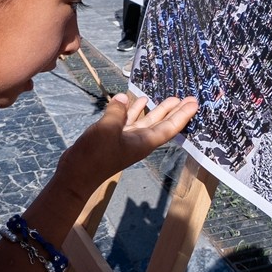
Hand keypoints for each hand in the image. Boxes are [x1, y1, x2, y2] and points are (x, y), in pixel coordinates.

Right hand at [58, 94, 198, 197]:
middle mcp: (139, 141)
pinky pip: (128, 121)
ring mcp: (126, 139)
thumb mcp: (107, 130)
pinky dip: (134, 110)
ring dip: (157, 110)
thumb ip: (117, 112)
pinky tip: (138, 100)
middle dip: (174, 111)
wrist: (76, 174)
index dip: (182, 115)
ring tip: (169, 97)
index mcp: (144, 142)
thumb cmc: (95, 155)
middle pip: (161, 124)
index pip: (169, 128)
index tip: (195, 104)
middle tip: (188, 98)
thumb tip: (123, 98)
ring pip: (146, 121)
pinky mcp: (113, 137)